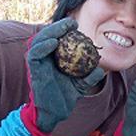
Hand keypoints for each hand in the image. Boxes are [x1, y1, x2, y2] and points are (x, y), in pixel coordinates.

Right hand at [26, 18, 104, 133]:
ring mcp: (38, 64)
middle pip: (46, 36)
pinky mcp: (34, 70)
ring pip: (38, 41)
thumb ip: (91, 77)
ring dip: (50, 32)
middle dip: (57, 26)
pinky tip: (53, 43)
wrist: (55, 113)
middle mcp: (45, 58)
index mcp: (54, 58)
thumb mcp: (82, 85)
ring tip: (63, 28)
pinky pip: (35, 55)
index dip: (63, 29)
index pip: (56, 38)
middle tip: (71, 23)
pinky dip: (43, 46)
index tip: (75, 25)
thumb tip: (101, 70)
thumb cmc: (67, 96)